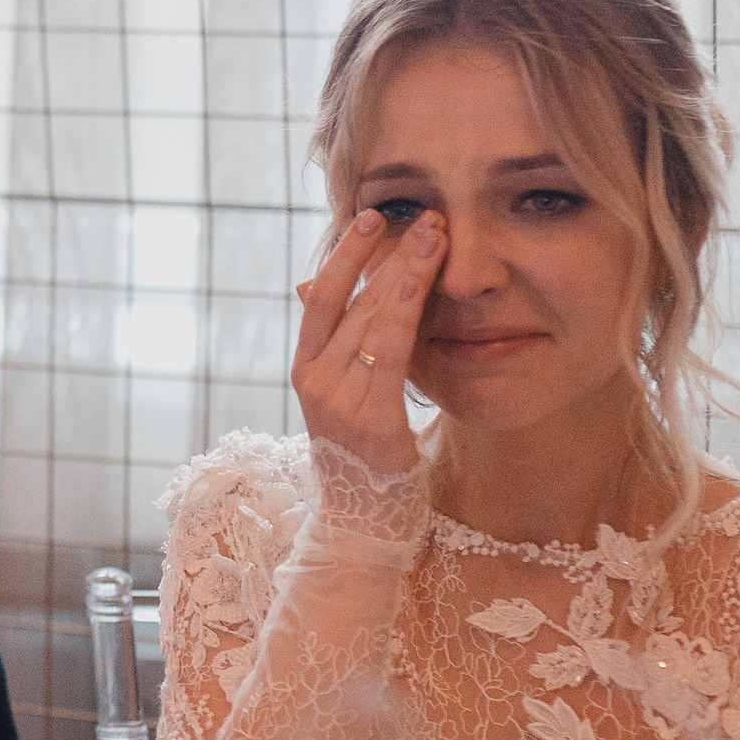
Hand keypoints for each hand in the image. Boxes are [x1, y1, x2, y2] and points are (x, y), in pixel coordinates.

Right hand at [291, 208, 446, 477]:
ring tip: (434, 238)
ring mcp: (338, 402)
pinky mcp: (371, 422)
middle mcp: (314, 381)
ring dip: (405, 274)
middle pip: (350, 302)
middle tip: (424, 217)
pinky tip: (421, 286)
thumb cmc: (362, 455)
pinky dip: (404, 316)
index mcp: (305, 370)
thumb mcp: (344, 395)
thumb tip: (307, 286)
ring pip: (370, 322)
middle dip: (387, 256)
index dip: (346, 255)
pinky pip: (388, 357)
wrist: (361, 523)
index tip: (374, 216)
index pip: (321, 299)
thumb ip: (340, 345)